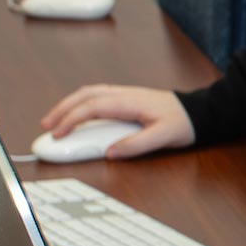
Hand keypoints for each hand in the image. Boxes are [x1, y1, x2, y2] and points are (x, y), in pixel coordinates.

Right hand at [39, 84, 191, 158]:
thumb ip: (137, 145)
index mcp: (131, 102)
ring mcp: (125, 94)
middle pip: (85, 96)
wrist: (200, 111)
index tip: (57, 134)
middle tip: (45, 127)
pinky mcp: (126, 98)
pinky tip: (75, 114)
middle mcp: (124, 94)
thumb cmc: (183, 123)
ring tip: (53, 121)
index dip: (71, 120)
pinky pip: (97, 96)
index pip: (93, 107)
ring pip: (89, 93)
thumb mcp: (164, 138)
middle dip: (62, 110)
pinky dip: (80, 103)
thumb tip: (110, 152)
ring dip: (69, 105)